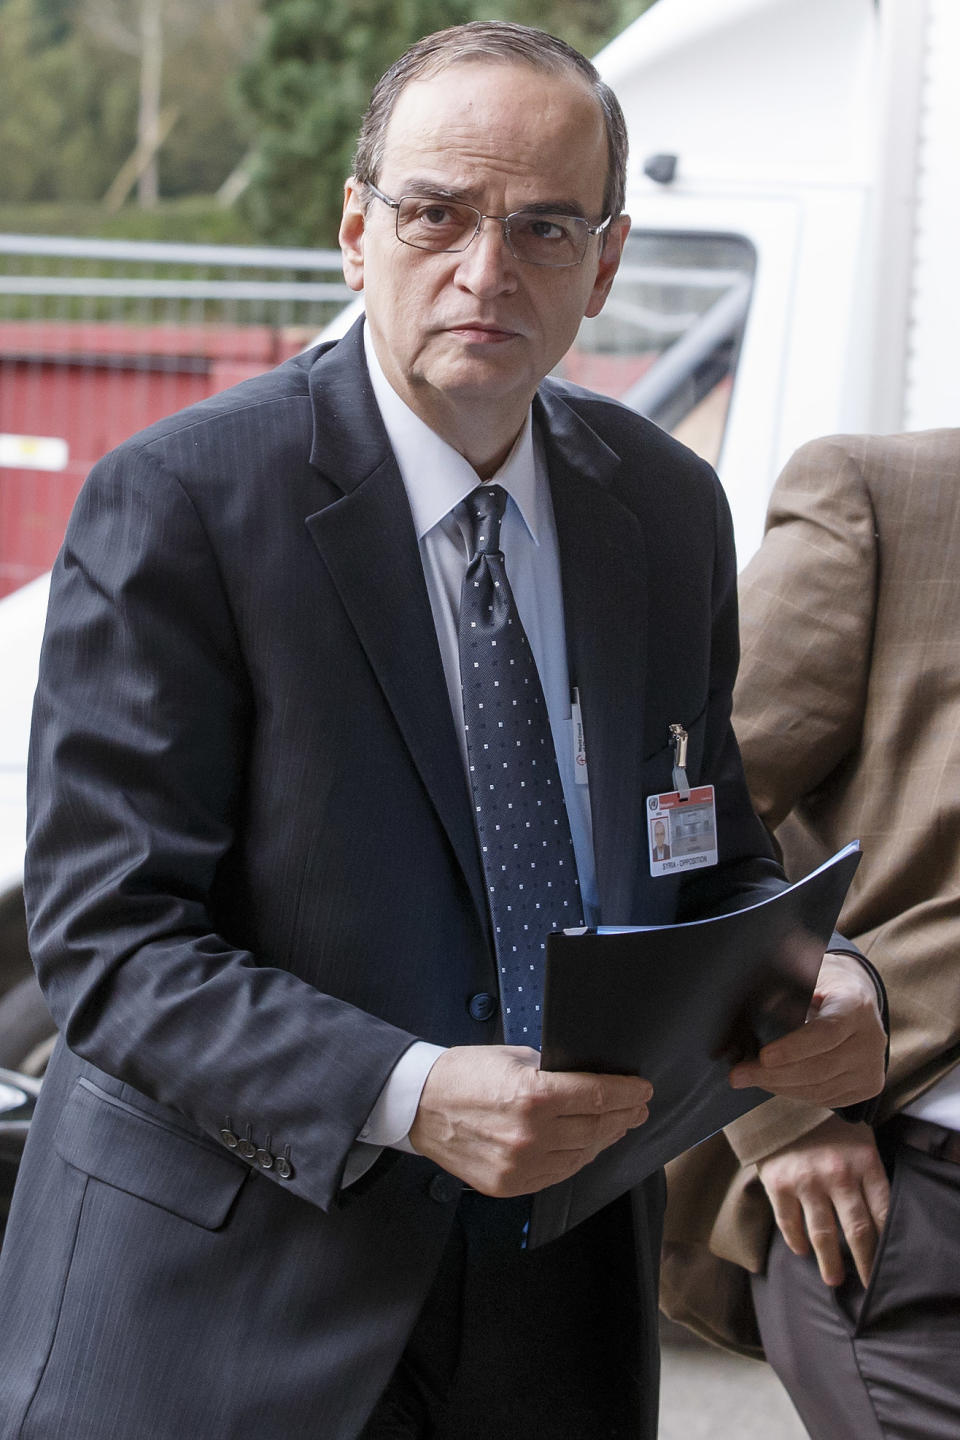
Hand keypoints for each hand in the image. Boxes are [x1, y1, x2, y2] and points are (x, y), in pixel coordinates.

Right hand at [408, 1045, 652, 1196]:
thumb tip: (587, 1080)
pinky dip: (576, 1160)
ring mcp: (520, 1165)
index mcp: (532, 1095)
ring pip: (581, 1156)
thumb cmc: (463, 1074)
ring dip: (603, 1139)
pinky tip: (586, 1147)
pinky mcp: (509, 1185)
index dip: (626, 1093)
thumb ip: (552, 1072)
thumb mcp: (514, 1057)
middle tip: (637, 1108)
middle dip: (622, 1116)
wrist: (418, 1105)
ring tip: (616, 1127)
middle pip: (595, 1127)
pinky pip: (556, 1175)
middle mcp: (530, 1135)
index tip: (642, 1090)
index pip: (597, 1095)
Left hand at [729, 951, 884, 1106]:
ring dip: (779, 1087)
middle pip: (820, 1067)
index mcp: (856, 1004)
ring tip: (749, 1078)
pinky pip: (825, 1098)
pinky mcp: (868, 1086)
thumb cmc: (823, 983)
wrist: (858, 999)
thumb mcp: (807, 969)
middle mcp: (871, 1039)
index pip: (826, 1032)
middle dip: (774, 1074)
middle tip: (738, 1075)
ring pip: (820, 1089)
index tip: (763, 1056)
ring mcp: (872, 1066)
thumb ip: (786, 980)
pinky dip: (795, 1093)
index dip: (794, 1047)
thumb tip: (763, 1003)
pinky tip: (773, 1082)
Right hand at [756, 1115, 889, 1285]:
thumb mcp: (856, 1139)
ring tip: (834, 1279)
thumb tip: (876, 1219)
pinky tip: (802, 1251)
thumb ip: (866, 1174)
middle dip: (864, 1262)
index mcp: (864, 1161)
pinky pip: (789, 1223)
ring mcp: (807, 1180)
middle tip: (866, 1284)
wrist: (779, 1099)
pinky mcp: (779, 1183)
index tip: (885, 1261)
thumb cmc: (824, 1122)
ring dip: (829, 1262)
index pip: (883, 1212)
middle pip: (857, 1230)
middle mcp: (838, 1173)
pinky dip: (797, 1241)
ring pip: (824, 1234)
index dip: (886, 1242)